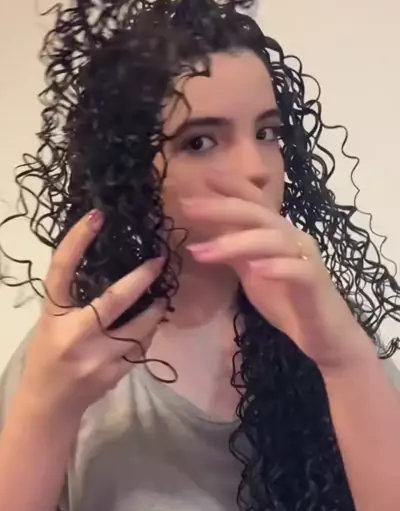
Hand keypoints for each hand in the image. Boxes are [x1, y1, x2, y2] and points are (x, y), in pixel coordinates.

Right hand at [21, 209, 166, 417]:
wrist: (48, 404)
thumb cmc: (46, 355)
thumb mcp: (50, 322)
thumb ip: (73, 300)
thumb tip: (112, 267)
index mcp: (52, 316)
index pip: (61, 270)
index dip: (78, 241)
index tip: (97, 216)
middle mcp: (73, 335)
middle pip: (114, 301)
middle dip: (141, 279)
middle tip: (159, 261)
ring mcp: (96, 358)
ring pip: (138, 328)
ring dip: (154, 310)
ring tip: (162, 297)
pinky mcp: (114, 375)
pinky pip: (141, 348)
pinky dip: (148, 334)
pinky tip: (150, 325)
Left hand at [182, 177, 372, 373]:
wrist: (322, 334)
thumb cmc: (287, 300)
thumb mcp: (250, 272)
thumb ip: (232, 251)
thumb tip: (203, 234)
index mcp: (276, 233)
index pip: (254, 201)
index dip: (231, 186)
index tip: (202, 176)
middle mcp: (292, 238)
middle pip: (257, 214)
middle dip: (222, 208)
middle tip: (188, 207)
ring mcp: (305, 258)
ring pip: (273, 239)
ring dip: (236, 243)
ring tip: (204, 252)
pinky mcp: (316, 282)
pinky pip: (299, 270)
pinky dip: (278, 267)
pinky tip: (257, 270)